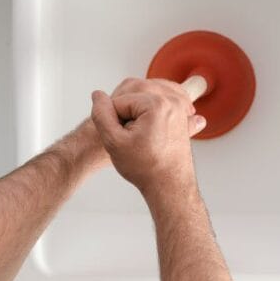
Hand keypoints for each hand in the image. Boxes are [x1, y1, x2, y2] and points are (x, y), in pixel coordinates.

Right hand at [90, 78, 206, 197]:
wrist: (169, 185)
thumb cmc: (147, 168)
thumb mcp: (114, 142)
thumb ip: (101, 115)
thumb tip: (97, 95)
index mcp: (156, 104)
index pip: (119, 101)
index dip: (114, 121)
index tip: (123, 138)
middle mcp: (172, 100)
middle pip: (133, 95)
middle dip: (126, 114)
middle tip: (132, 137)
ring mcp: (180, 106)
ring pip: (145, 96)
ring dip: (137, 111)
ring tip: (139, 134)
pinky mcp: (182, 112)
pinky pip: (161, 99)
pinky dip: (152, 107)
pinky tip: (148, 125)